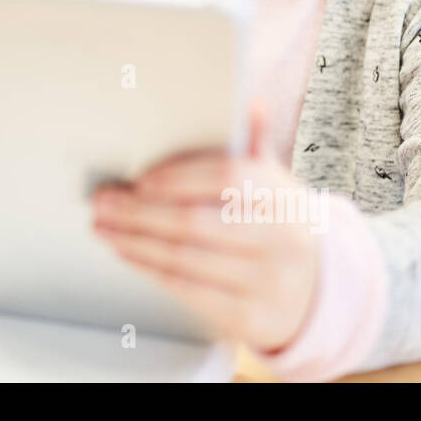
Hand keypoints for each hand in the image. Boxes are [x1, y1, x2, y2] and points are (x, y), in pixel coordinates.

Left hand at [91, 105, 321, 351]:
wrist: (318, 294)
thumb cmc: (280, 228)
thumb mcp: (277, 187)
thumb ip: (256, 147)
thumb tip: (248, 103)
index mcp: (284, 198)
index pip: (227, 177)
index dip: (179, 176)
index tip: (140, 179)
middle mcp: (280, 241)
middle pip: (196, 221)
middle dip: (139, 211)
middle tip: (103, 201)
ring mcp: (265, 282)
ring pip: (184, 257)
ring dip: (133, 240)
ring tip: (103, 225)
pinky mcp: (247, 317)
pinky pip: (186, 290)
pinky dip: (148, 268)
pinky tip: (126, 252)